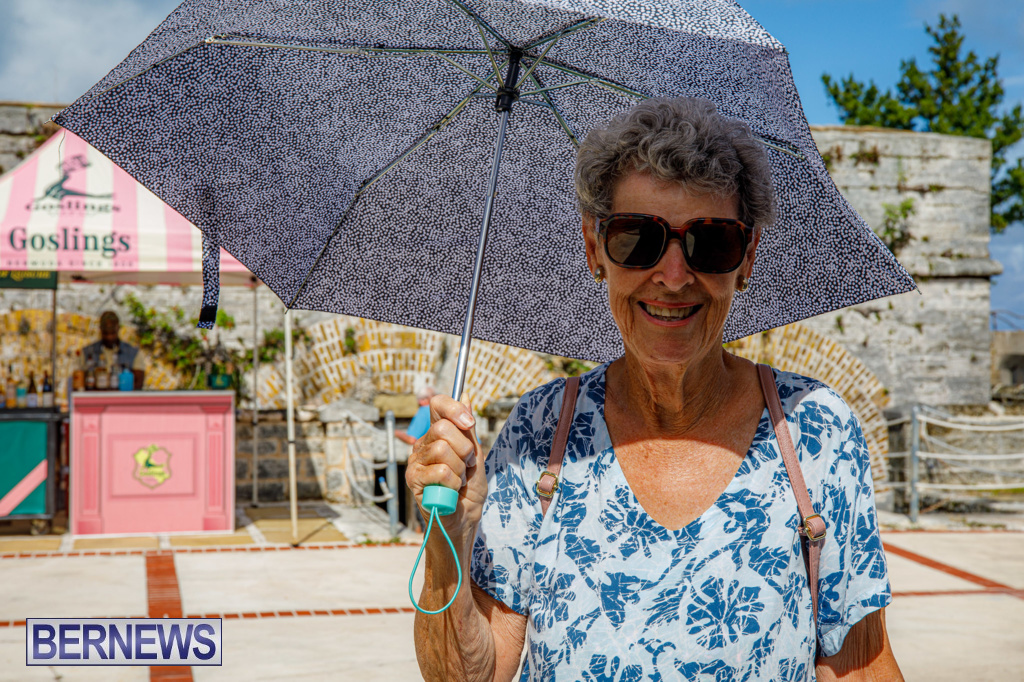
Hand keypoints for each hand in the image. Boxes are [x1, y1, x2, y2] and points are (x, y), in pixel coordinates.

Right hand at [405, 394, 486, 544]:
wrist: (465, 520)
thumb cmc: (469, 490)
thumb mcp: (475, 455)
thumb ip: (468, 429)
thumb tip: (465, 395)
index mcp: (437, 435)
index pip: (437, 405)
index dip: (453, 409)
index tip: (469, 422)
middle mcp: (423, 445)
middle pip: (442, 429)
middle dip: (464, 449)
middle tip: (467, 465)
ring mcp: (416, 462)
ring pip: (442, 450)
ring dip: (460, 469)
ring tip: (458, 480)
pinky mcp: (414, 480)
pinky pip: (441, 472)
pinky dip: (454, 483)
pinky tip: (451, 491)